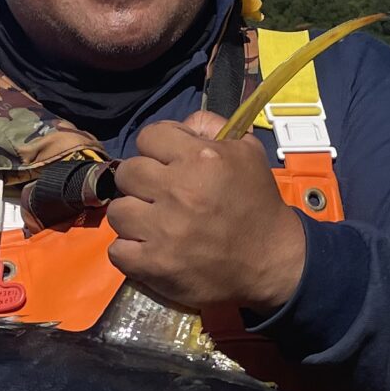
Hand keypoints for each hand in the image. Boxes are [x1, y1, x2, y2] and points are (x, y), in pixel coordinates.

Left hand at [104, 114, 306, 314]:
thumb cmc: (257, 205)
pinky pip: (117, 250)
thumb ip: (211, 126)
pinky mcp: (154, 265)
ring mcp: (163, 230)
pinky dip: (130, 251)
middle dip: (141, 183)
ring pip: (118, 212)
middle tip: (160, 196)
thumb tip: (180, 125)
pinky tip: (149, 249)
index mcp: (200, 159)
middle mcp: (178, 191)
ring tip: (154, 225)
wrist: (272, 261)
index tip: (167, 164)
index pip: (148, 136)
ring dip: (134, 217)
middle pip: (127, 173)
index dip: (156, 149)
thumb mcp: (247, 151)